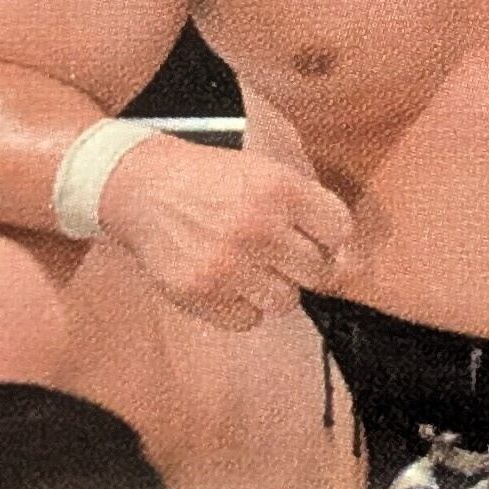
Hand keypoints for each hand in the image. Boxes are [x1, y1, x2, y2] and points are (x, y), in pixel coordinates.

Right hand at [97, 135, 351, 331]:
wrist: (140, 188)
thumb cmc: (210, 180)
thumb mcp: (262, 169)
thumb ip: (307, 206)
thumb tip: (348, 259)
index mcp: (278, 188)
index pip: (339, 230)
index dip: (327, 233)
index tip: (312, 231)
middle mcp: (256, 227)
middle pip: (318, 271)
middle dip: (303, 262)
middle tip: (278, 250)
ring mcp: (227, 264)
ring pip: (286, 301)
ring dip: (273, 287)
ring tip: (249, 264)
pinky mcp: (201, 293)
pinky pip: (248, 320)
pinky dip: (241, 305)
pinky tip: (225, 278)